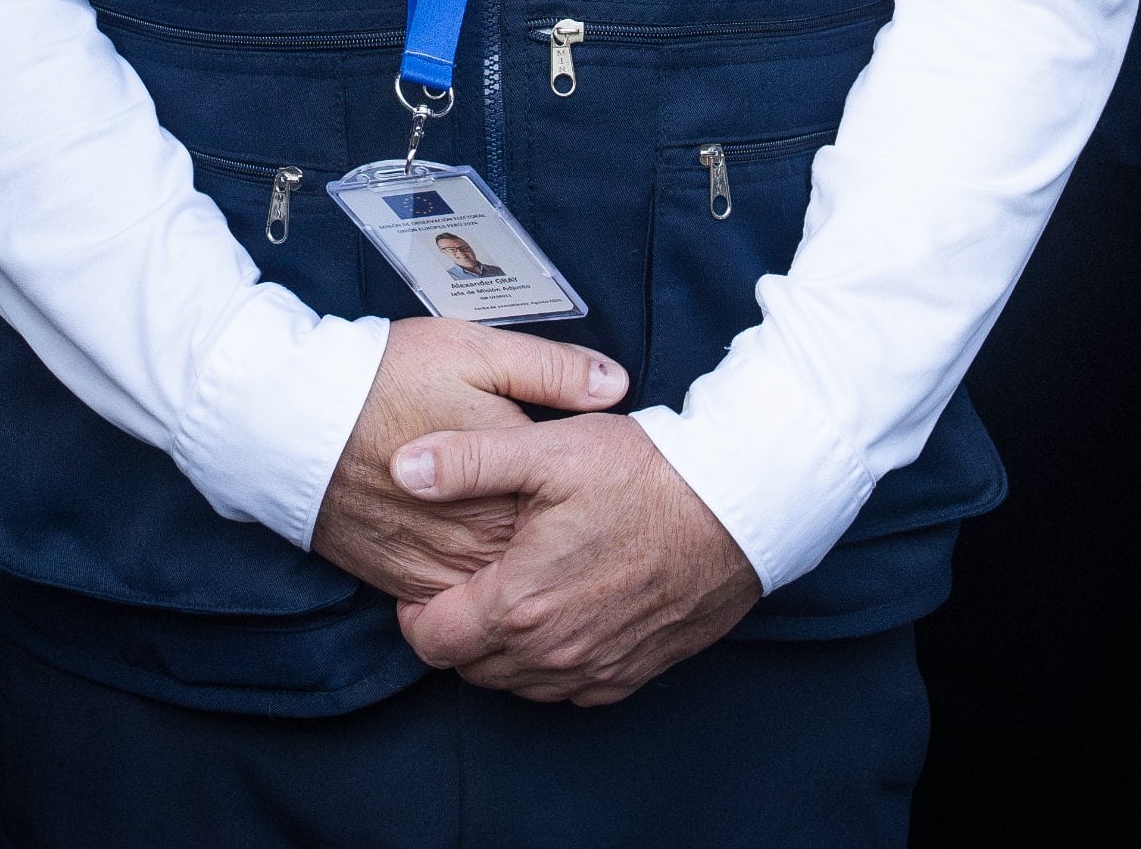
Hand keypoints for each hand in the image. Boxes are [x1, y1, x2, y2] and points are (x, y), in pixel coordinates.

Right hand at [309, 319, 627, 604]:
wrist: (292, 418)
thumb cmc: (385, 377)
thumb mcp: (474, 350)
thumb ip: (550, 370)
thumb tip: (615, 385)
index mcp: (510, 482)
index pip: (574, 511)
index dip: (590, 503)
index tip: (603, 490)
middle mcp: (479, 539)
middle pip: (541, 559)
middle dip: (561, 548)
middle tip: (582, 532)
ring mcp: (440, 568)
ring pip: (499, 592)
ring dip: (520, 578)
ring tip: (539, 558)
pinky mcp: (403, 583)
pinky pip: (453, 608)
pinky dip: (473, 597)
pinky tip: (483, 568)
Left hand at [387, 415, 758, 704]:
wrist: (737, 507)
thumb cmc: (646, 474)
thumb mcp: (548, 451)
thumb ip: (466, 461)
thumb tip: (402, 467)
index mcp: (520, 602)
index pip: (432, 640)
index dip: (415, 611)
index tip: (425, 581)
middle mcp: (554, 652)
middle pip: (471, 667)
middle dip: (457, 630)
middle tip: (466, 582)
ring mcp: (595, 669)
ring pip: (518, 684)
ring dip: (501, 650)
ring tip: (510, 595)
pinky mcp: (631, 673)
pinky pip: (567, 690)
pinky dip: (549, 663)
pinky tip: (558, 616)